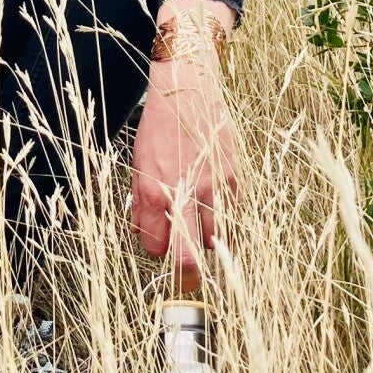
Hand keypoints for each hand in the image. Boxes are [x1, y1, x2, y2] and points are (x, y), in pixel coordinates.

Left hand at [129, 2, 240, 288]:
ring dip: (210, 248)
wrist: (188, 91)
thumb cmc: (159, 130)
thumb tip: (150, 242)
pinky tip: (219, 220)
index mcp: (157, 191)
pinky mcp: (234, 179)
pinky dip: (227, 225)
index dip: (162, 259)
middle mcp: (186, 193)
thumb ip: (142, 207)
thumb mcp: (138, 168)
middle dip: (189, 275)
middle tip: (189, 281)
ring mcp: (214, 187)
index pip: (160, 250)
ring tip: (206, 246)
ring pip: (218, 241)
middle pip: (191, 256)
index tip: (165, 259)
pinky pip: (234, 218)